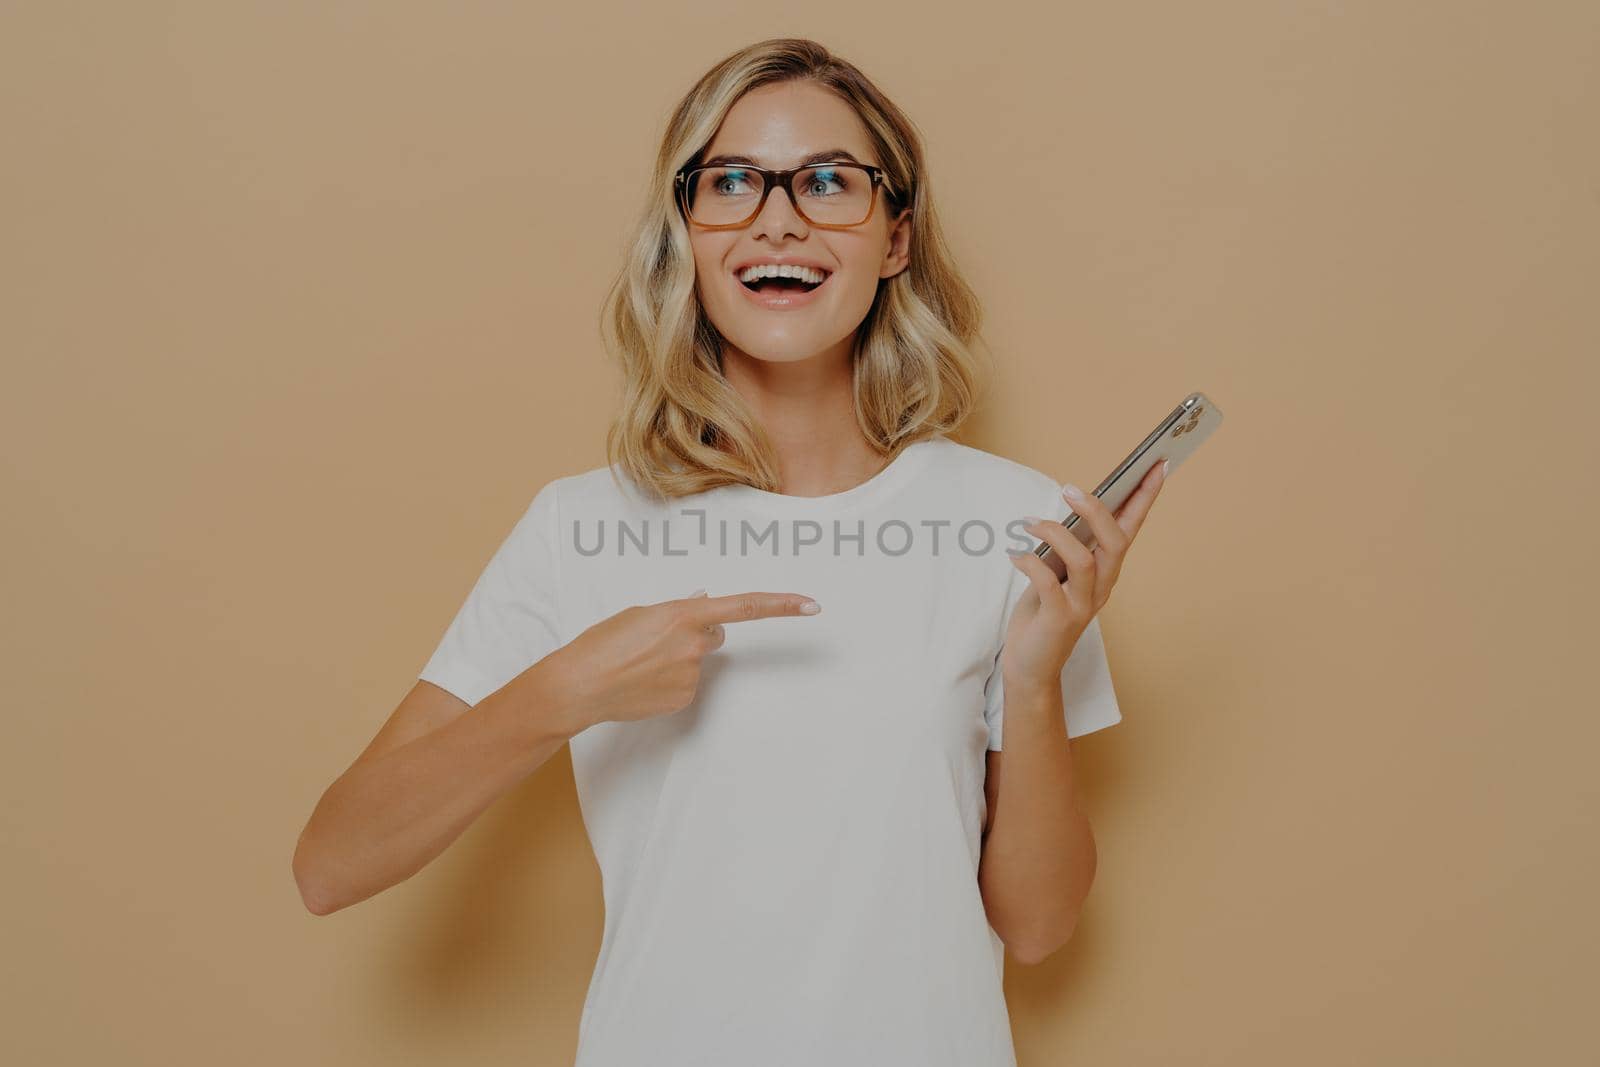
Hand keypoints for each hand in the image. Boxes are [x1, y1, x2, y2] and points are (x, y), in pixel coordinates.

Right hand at [547, 589, 820, 728]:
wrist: (580, 685)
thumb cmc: (602, 643)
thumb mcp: (639, 614)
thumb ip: (677, 611)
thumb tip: (702, 603)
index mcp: (685, 615)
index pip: (745, 607)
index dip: (782, 605)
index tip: (811, 605)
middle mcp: (696, 645)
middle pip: (715, 635)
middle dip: (696, 635)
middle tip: (656, 641)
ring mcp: (692, 676)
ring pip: (696, 662)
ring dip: (676, 660)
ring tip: (639, 664)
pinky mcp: (684, 700)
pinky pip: (685, 685)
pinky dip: (668, 682)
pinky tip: (642, 683)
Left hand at [1001, 461, 1167, 694]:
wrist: (1032, 665)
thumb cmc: (1044, 612)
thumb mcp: (1058, 572)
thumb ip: (1067, 545)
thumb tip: (1068, 505)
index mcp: (1107, 570)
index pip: (1133, 527)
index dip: (1146, 496)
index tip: (1158, 463)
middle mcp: (1102, 587)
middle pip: (1115, 542)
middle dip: (1097, 511)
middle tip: (1069, 489)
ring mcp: (1083, 605)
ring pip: (1085, 561)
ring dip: (1056, 535)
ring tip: (1029, 524)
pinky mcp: (1060, 619)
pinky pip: (1047, 584)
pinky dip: (1029, 563)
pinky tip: (1014, 555)